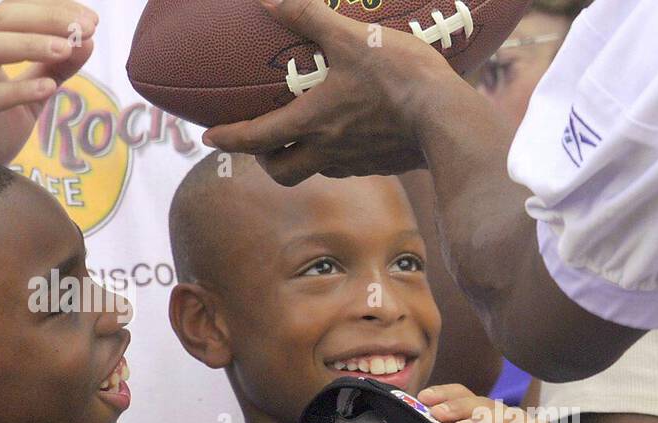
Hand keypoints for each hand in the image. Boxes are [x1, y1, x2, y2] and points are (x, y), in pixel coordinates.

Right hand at [0, 1, 97, 163]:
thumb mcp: (26, 101)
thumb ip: (52, 71)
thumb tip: (87, 42)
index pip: (10, 14)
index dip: (50, 9)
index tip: (92, 19)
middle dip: (45, 18)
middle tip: (86, 27)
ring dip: (27, 44)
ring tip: (67, 48)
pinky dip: (16, 90)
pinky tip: (48, 89)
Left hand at [202, 0, 460, 184]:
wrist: (447, 119)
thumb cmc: (398, 78)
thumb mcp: (351, 37)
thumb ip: (308, 16)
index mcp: (312, 123)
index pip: (257, 139)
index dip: (229, 138)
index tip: (209, 138)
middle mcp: (329, 151)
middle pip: (284, 172)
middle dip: (266, 160)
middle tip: (262, 143)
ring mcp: (358, 162)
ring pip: (318, 170)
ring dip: (304, 157)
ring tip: (307, 134)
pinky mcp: (384, 164)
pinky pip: (351, 166)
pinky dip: (340, 153)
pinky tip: (351, 133)